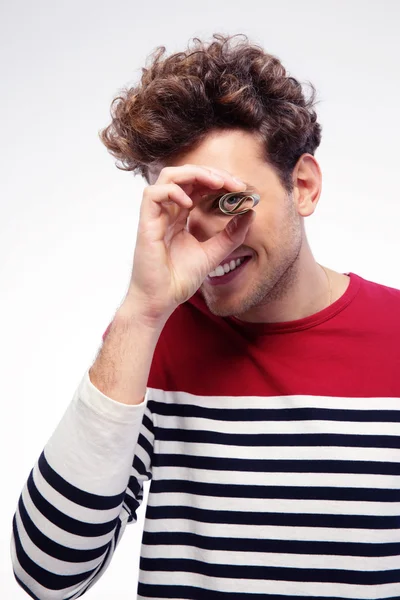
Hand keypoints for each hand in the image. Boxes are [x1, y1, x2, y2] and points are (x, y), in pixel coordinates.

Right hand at [122, 164, 255, 324]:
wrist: (161, 300)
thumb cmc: (179, 279)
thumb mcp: (214, 253)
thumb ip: (231, 234)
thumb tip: (250, 212)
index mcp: (180, 215)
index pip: (198, 185)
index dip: (219, 180)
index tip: (241, 188)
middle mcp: (167, 211)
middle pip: (186, 174)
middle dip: (212, 173)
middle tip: (234, 183)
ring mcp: (155, 216)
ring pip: (168, 176)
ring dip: (194, 173)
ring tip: (216, 183)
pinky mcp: (146, 224)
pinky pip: (152, 194)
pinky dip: (173, 191)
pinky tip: (190, 205)